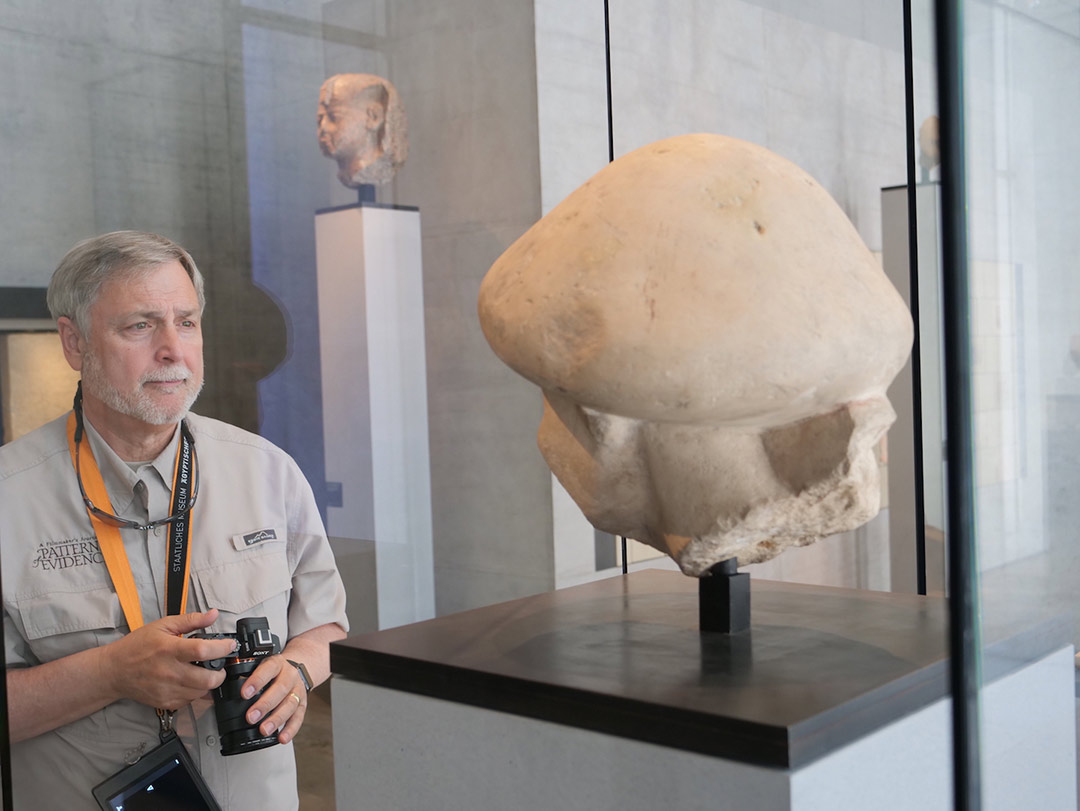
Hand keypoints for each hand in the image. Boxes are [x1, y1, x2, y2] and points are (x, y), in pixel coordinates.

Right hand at [102, 609, 237, 709]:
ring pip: (202, 692)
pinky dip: (196, 692)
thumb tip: (213, 614)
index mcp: (169, 649)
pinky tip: (190, 681)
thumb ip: (191, 620)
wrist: (114, 671)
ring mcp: (167, 690)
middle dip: (221, 672)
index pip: (203, 651)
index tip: (230, 645)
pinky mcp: (165, 702)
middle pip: (208, 679)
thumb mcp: (163, 626)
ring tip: (204, 672)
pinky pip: (190, 701)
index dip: (222, 648)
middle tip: (219, 664)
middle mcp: (169, 672)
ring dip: (209, 682)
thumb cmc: (137, 646)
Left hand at [240, 655, 307, 744]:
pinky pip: (298, 718)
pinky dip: (290, 729)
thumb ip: (247, 675)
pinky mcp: (302, 704)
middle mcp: (289, 675)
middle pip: (280, 689)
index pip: (268, 669)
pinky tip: (282, 737)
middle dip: (265, 705)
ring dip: (276, 719)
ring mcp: (297, 690)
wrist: (294, 670)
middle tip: (251, 717)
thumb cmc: (273, 671)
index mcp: (277, 663)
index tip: (244, 694)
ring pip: (290, 704)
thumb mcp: (260, 666)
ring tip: (264, 730)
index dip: (257, 681)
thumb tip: (224, 687)